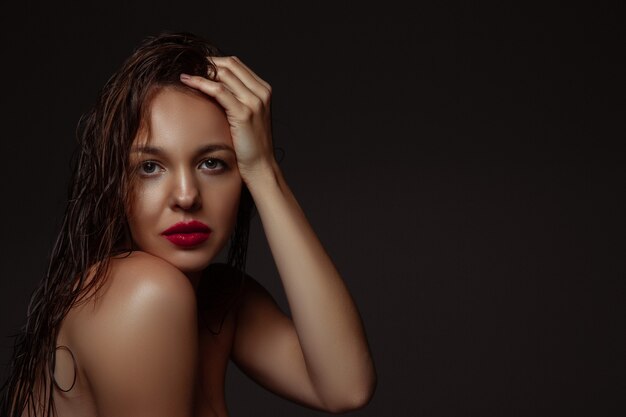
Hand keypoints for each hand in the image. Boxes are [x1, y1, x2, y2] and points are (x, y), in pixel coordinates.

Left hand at [179, 56, 274, 182]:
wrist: (260, 166)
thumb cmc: (250, 146)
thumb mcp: (247, 117)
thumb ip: (237, 100)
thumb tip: (213, 88)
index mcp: (263, 90)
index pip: (236, 64)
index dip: (214, 61)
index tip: (197, 65)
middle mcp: (261, 92)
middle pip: (230, 64)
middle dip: (206, 62)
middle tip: (188, 66)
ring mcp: (254, 102)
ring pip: (224, 73)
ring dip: (201, 70)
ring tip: (185, 73)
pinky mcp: (244, 113)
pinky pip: (219, 91)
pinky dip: (201, 83)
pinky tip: (188, 82)